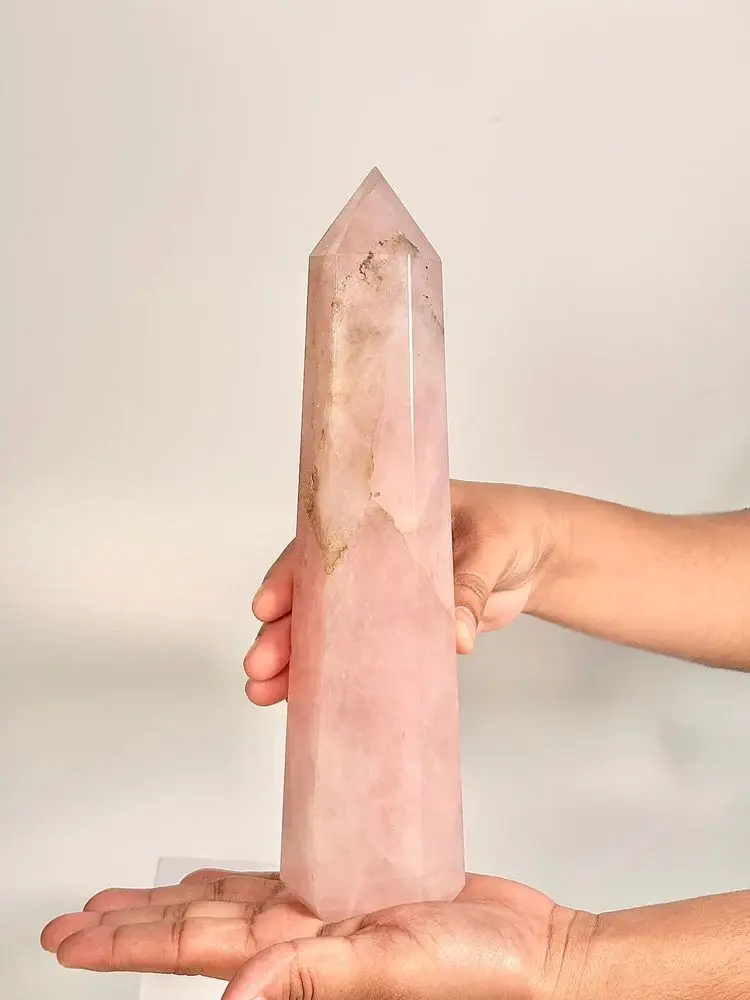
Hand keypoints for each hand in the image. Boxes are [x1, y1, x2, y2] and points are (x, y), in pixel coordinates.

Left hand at [41, 867, 586, 998]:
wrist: (534, 954)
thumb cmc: (480, 974)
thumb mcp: (392, 969)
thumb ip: (312, 978)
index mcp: (300, 960)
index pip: (193, 949)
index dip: (127, 944)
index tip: (72, 940)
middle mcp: (302, 941)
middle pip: (198, 926)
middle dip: (133, 925)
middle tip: (77, 920)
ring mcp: (326, 917)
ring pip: (230, 903)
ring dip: (176, 901)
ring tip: (129, 901)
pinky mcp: (355, 890)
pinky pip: (280, 881)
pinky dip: (240, 878)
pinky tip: (219, 876)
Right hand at [244, 481, 563, 704]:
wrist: (540, 554)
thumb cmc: (510, 529)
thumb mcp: (490, 548)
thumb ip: (470, 589)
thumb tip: (457, 636)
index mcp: (384, 519)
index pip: (326, 546)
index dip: (291, 576)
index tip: (266, 607)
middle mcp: (372, 557)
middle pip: (315, 594)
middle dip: (283, 631)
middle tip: (259, 667)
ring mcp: (383, 595)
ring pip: (328, 628)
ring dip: (297, 660)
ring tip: (264, 693)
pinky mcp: (403, 630)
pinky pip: (362, 653)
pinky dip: (335, 675)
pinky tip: (304, 700)